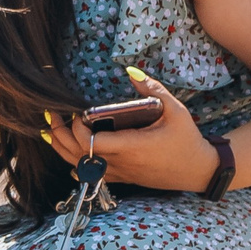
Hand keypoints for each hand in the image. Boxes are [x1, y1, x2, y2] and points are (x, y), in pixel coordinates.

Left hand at [42, 68, 220, 191]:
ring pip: (80, 166)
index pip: (92, 143)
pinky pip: (90, 173)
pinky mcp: (121, 178)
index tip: (77, 112)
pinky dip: (74, 161)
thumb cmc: (187, 140)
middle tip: (52, 115)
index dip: (78, 129)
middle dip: (61, 135)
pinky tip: (67, 148)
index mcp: (132, 147)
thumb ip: (153, 90)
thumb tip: (131, 71)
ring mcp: (119, 173)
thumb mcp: (176, 111)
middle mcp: (121, 163)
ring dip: (63, 148)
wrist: (198, 170)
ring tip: (52, 130)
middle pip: (78, 154)